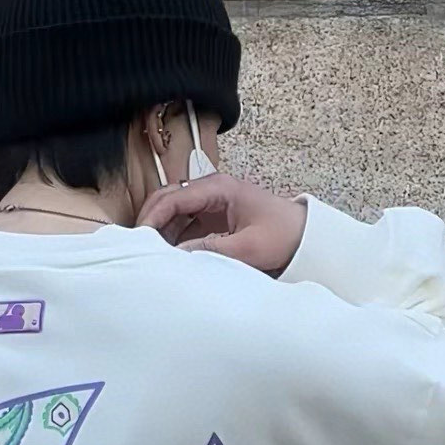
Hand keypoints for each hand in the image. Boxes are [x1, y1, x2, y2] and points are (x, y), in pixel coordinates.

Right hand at [135, 174, 307, 277]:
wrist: (306, 237)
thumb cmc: (282, 236)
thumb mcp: (247, 248)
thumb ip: (210, 250)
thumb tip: (175, 256)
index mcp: (219, 188)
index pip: (173, 198)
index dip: (152, 218)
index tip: (140, 240)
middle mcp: (212, 190)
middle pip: (168, 199)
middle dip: (150, 220)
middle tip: (138, 246)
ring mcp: (212, 202)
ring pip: (173, 211)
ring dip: (160, 230)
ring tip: (150, 253)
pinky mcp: (214, 216)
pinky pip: (185, 223)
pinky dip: (173, 237)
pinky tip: (168, 255)